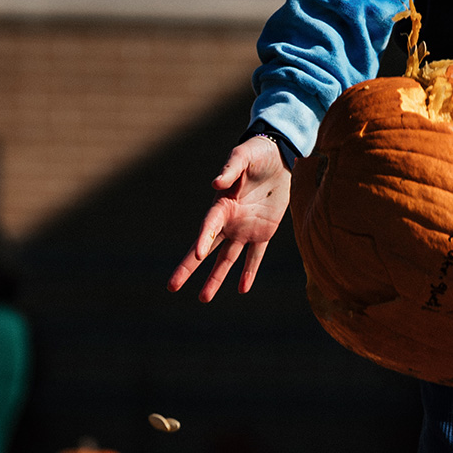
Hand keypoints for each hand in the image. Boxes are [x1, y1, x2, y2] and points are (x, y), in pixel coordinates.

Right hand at [168, 136, 291, 301]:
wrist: (280, 157)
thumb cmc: (257, 154)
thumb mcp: (243, 157)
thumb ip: (230, 169)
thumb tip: (216, 182)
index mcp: (222, 204)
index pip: (209, 226)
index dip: (203, 239)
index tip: (198, 254)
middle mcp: (229, 221)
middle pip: (206, 249)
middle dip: (189, 267)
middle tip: (172, 286)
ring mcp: (245, 229)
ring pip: (227, 259)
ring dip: (216, 278)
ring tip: (203, 298)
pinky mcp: (264, 232)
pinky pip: (256, 255)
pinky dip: (250, 272)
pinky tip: (242, 289)